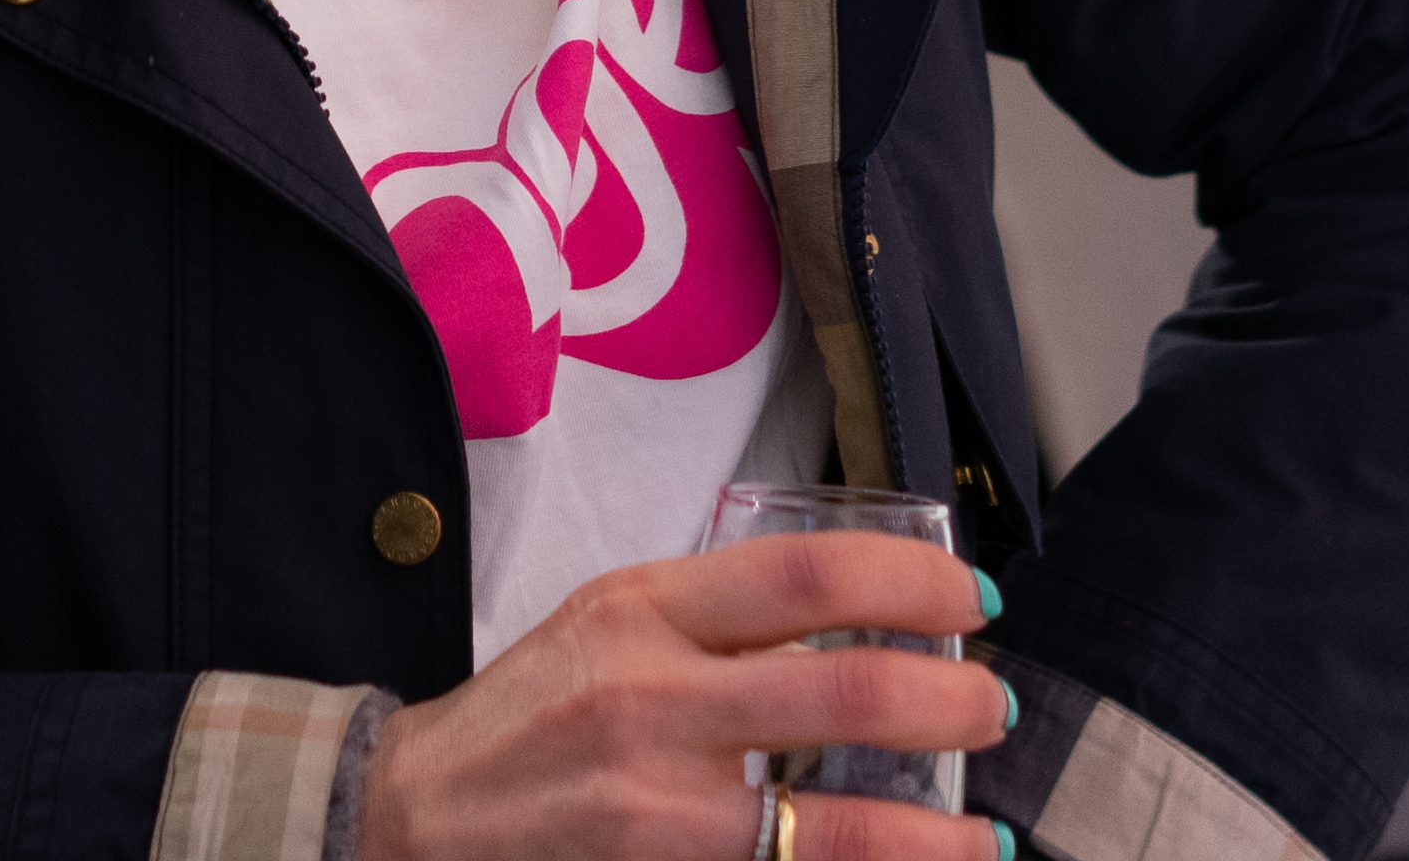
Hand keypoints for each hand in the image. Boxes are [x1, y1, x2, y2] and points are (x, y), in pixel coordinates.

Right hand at [354, 534, 1012, 860]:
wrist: (417, 818)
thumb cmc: (529, 715)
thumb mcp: (608, 622)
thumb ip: (716, 615)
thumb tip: (861, 619)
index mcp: (641, 611)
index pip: (807, 575)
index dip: (912, 586)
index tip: (971, 604)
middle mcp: (651, 703)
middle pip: (847, 696)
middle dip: (951, 704)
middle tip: (992, 710)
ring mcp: (656, 811)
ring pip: (837, 828)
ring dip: (938, 840)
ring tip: (985, 841)